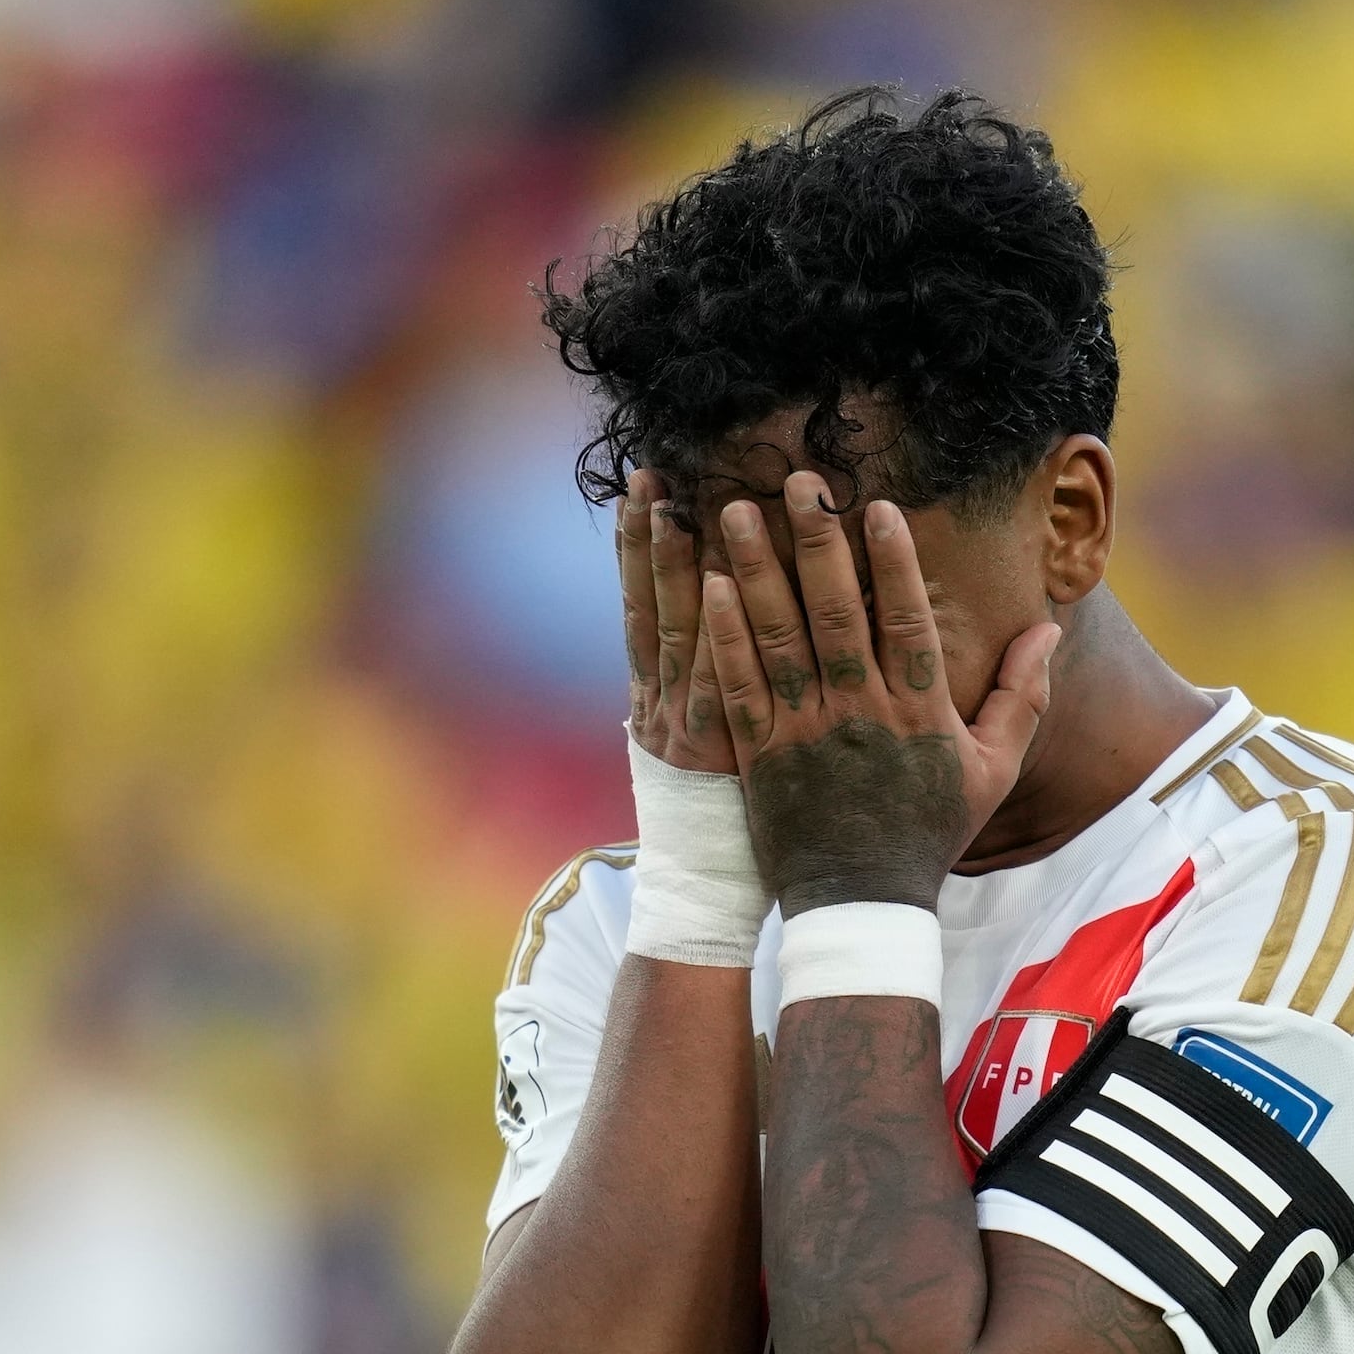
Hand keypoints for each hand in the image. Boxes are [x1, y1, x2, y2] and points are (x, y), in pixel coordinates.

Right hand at [617, 472, 735, 778]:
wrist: (708, 876)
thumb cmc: (719, 800)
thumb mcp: (698, 736)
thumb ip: (702, 681)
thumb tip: (713, 617)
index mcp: (653, 691)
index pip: (639, 605)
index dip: (635, 548)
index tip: (640, 490)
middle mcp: (659, 697)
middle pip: (649, 605)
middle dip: (646, 539)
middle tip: (649, 478)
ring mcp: (683, 718)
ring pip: (675, 631)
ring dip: (673, 568)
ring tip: (675, 510)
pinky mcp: (715, 745)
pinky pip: (715, 680)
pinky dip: (714, 633)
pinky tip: (717, 586)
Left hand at [697, 474, 1060, 911]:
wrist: (861, 904)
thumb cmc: (930, 833)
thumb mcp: (993, 770)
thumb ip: (1023, 695)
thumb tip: (1049, 626)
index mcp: (919, 712)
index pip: (906, 620)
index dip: (892, 560)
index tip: (877, 506)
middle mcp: (861, 714)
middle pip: (835, 612)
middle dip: (814, 540)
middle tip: (796, 481)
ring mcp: (806, 732)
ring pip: (778, 637)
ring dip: (755, 569)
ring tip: (734, 511)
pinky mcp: (761, 754)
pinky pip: (740, 684)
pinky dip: (725, 635)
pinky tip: (709, 585)